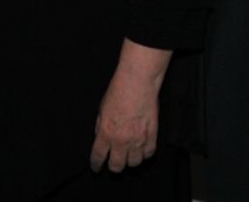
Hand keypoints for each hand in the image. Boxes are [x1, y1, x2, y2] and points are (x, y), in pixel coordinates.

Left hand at [90, 39, 170, 172]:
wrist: (137, 82)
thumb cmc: (118, 91)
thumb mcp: (102, 108)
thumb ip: (100, 126)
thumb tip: (100, 137)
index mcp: (106, 132)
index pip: (98, 156)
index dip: (96, 165)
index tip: (96, 167)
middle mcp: (121, 140)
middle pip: (117, 166)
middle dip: (113, 167)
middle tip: (113, 163)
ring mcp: (138, 139)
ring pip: (134, 163)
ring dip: (130, 160)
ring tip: (129, 155)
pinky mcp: (152, 135)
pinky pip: (149, 153)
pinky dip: (145, 154)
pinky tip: (142, 149)